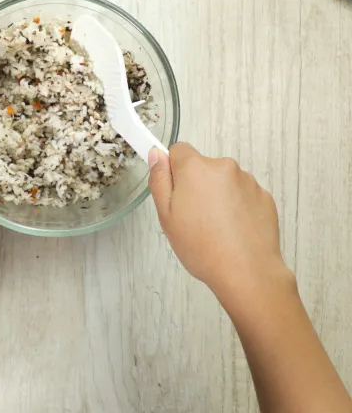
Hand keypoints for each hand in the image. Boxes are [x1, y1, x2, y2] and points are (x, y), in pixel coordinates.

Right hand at [148, 143, 290, 303]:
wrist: (247, 272)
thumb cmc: (202, 247)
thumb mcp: (166, 215)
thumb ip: (159, 179)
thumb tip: (157, 155)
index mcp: (195, 168)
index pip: (179, 150)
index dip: (173, 169)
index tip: (174, 189)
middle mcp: (223, 167)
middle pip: (202, 167)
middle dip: (196, 185)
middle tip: (192, 216)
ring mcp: (247, 181)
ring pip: (223, 181)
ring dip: (217, 196)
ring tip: (214, 227)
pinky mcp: (264, 196)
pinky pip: (242, 194)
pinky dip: (237, 207)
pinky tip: (232, 230)